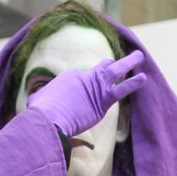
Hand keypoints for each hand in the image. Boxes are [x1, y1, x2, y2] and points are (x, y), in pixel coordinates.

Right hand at [25, 51, 145, 137]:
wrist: (50, 119)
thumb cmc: (40, 115)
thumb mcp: (36, 102)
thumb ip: (38, 100)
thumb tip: (33, 102)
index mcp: (68, 78)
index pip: (81, 80)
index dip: (83, 88)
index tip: (81, 98)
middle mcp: (83, 78)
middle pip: (99, 69)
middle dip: (108, 66)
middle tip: (114, 64)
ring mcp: (95, 87)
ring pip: (115, 71)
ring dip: (128, 62)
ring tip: (139, 56)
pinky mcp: (103, 100)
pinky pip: (122, 88)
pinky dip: (133, 82)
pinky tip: (143, 77)